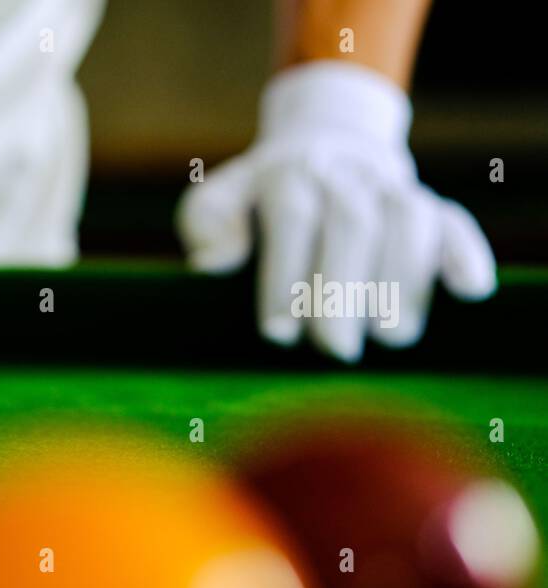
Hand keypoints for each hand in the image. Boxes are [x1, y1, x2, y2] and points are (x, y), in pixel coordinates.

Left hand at [175, 62, 496, 361]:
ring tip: (389, 338)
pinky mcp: (426, 204)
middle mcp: (342, 173)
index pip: (291, 218)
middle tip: (333, 349)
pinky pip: (453, 221)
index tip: (276, 332)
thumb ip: (207, 225)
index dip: (285, 276)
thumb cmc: (253, 200)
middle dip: (343, 291)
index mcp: (285, 174)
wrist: (317, 148)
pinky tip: (469, 291)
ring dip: (403, 280)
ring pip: (408, 219)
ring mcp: (388, 186)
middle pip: (352, 223)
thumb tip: (212, 262)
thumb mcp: (216, 203)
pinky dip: (464, 253)